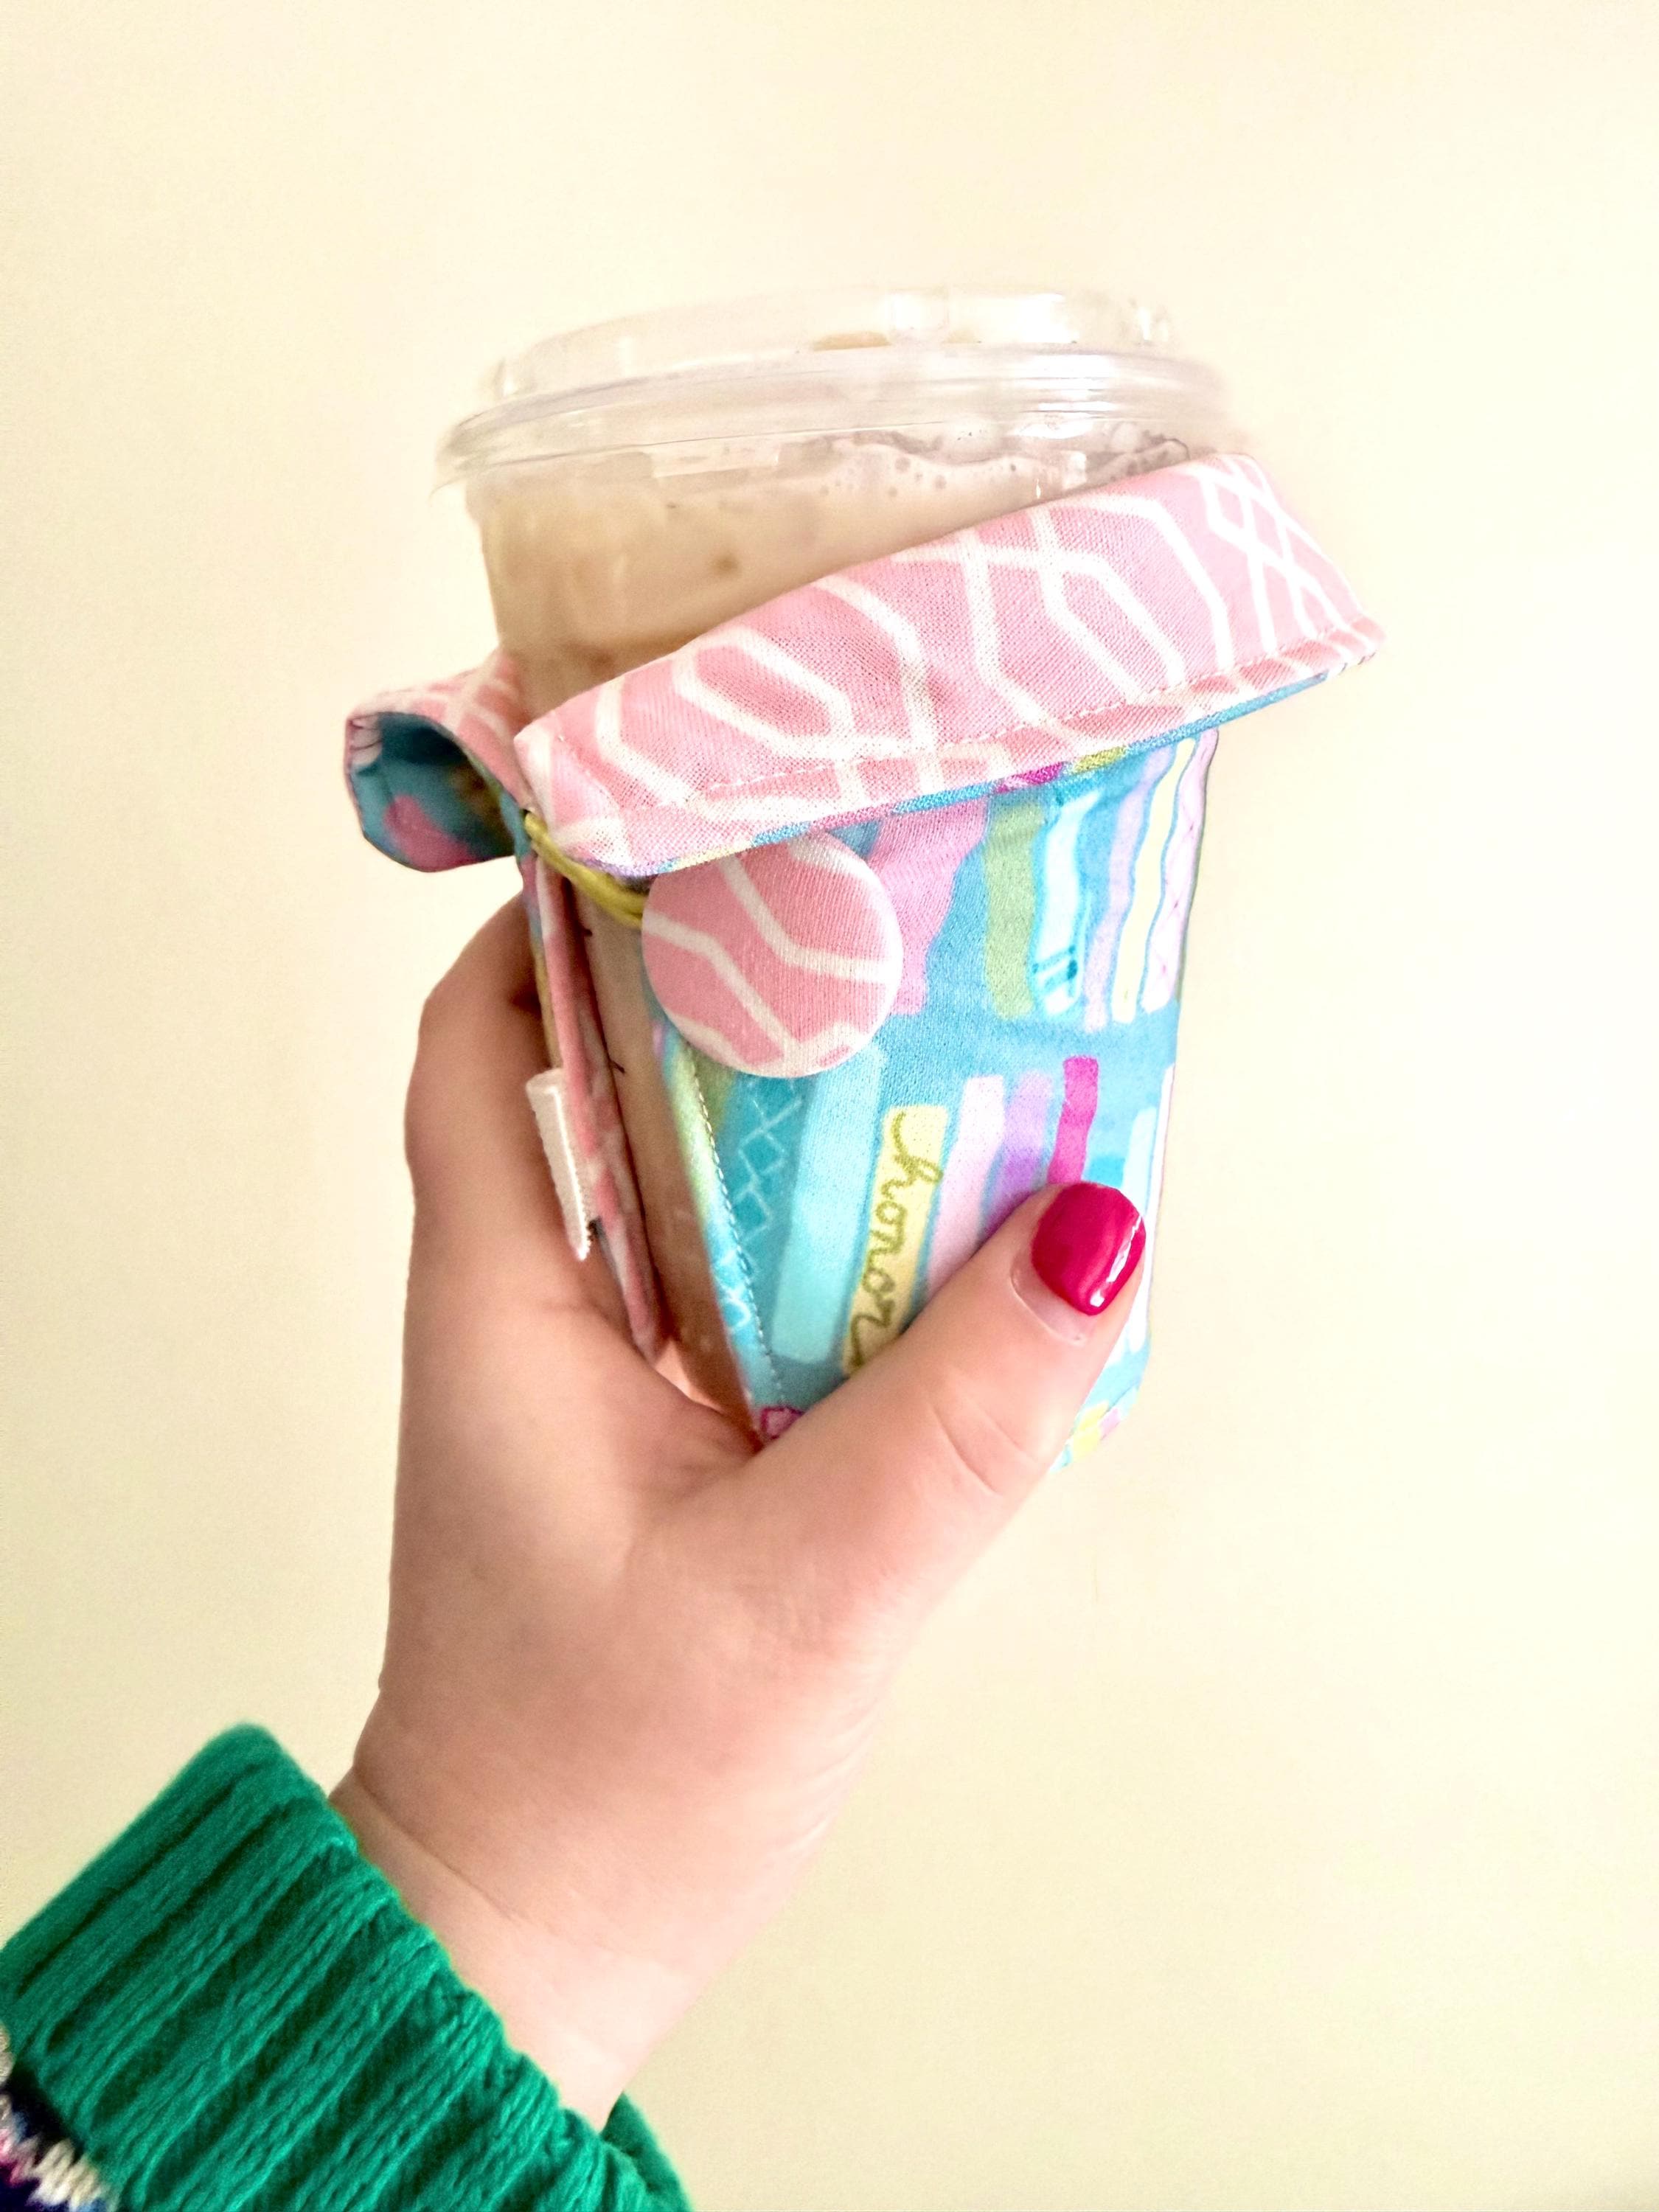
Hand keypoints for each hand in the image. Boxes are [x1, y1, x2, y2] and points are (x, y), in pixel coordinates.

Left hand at [333, 903, 1145, 2124]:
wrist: (536, 1940)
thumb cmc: (615, 1776)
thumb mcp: (810, 1588)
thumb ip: (959, 1419)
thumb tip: (1104, 1233)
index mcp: (503, 1308)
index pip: (476, 1055)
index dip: (549, 933)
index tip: (681, 853)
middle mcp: (533, 1321)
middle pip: (608, 1099)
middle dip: (726, 1010)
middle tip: (871, 931)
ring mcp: (595, 1390)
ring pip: (689, 1200)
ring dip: (795, 1134)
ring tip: (937, 1056)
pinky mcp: (658, 1454)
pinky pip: (740, 1301)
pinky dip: (823, 1254)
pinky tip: (937, 1247)